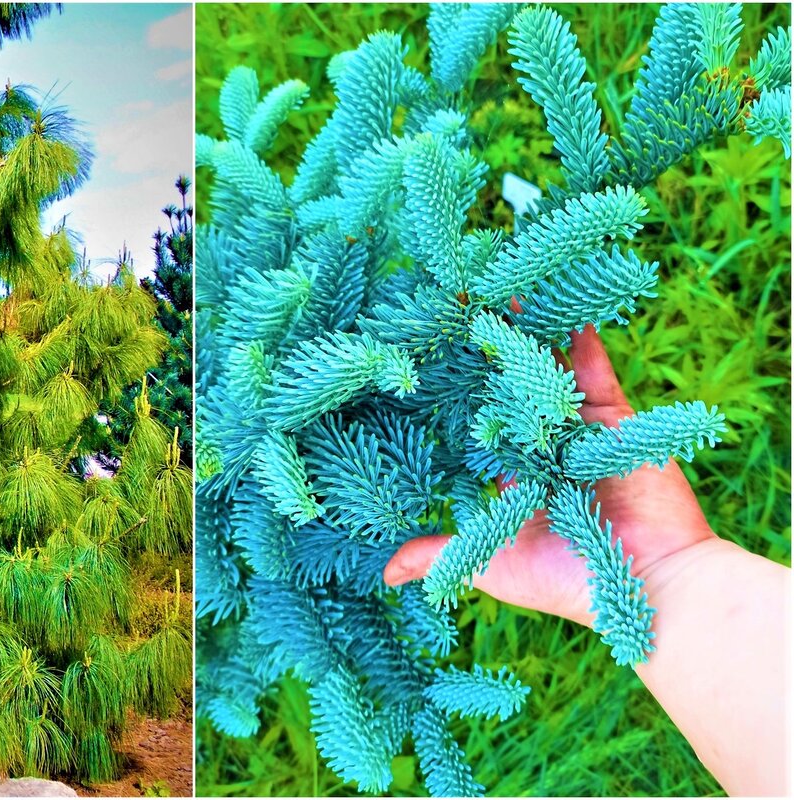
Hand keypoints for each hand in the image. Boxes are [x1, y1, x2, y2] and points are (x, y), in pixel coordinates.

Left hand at [382, 325, 719, 626]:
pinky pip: (592, 368)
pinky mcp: (614, 417)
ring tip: (494, 291)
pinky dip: (577, 336)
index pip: (479, 427)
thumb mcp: (488, 563)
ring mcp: (580, 428)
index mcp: (518, 477)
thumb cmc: (567, 581)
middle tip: (453, 311)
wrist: (647, 586)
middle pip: (510, 390)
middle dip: (485, 355)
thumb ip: (440, 553)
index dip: (455, 399)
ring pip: (547, 371)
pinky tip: (554, 301)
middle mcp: (546, 447)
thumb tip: (385, 573)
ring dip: (525, 334)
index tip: (423, 364)